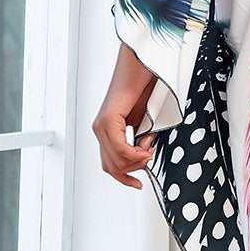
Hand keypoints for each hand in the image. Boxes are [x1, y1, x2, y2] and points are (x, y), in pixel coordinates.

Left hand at [93, 43, 159, 188]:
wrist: (142, 67)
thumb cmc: (144, 89)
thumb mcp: (143, 123)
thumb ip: (138, 141)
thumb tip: (142, 156)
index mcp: (106, 131)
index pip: (110, 165)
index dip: (125, 178)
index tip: (137, 184)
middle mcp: (100, 129)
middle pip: (113, 166)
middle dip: (135, 167)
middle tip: (149, 153)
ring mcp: (102, 125)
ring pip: (116, 161)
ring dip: (137, 159)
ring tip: (149, 146)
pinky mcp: (108, 120)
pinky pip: (120, 148)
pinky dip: (135, 151)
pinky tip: (146, 144)